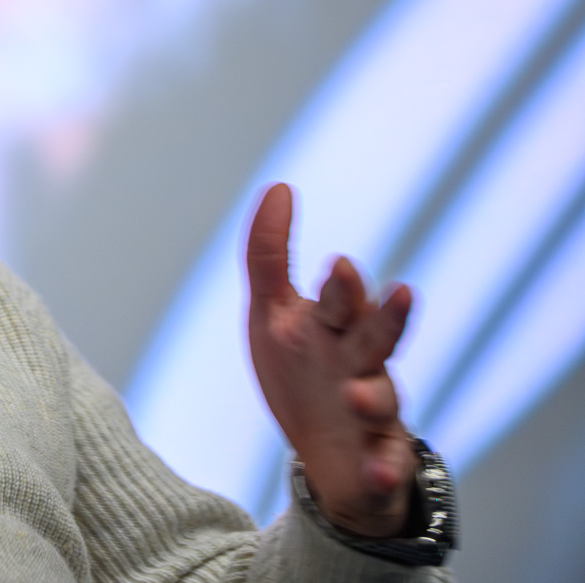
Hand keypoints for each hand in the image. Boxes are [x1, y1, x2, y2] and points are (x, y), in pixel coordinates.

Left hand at [245, 183, 415, 536]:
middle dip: (381, 318)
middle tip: (389, 292)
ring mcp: (371, 411)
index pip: (337, 299)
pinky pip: (385, 466)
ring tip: (354, 394)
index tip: (338, 262)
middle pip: (372, 337)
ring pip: (381, 398)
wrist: (330, 455)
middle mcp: (359, 362)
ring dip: (371, 395)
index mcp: (332, 327)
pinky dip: (383, 470)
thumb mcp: (273, 312)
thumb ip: (270, 252)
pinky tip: (375, 473)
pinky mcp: (380, 458)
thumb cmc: (301, 367)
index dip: (339, 283)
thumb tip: (278, 186)